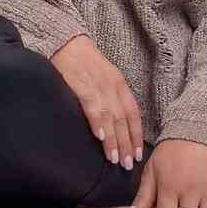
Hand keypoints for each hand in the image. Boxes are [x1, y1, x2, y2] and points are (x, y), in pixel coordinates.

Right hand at [51, 34, 143, 168]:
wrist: (68, 42)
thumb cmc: (85, 63)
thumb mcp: (105, 78)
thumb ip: (110, 98)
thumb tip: (113, 125)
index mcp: (120, 85)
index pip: (133, 114)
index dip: (136, 134)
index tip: (138, 153)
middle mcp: (113, 87)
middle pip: (124, 120)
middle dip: (127, 144)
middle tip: (129, 165)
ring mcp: (99, 87)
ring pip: (111, 118)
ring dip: (114, 140)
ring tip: (116, 160)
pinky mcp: (83, 87)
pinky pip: (93, 107)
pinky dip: (98, 123)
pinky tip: (100, 137)